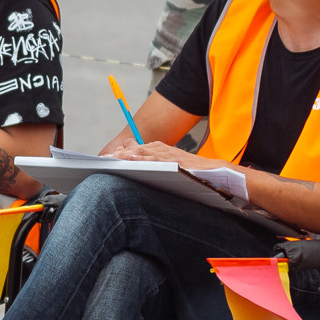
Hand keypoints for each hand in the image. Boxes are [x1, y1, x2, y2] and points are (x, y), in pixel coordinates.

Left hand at [110, 141, 225, 171]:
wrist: (214, 171)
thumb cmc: (191, 170)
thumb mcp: (170, 165)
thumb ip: (155, 164)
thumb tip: (138, 167)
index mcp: (160, 149)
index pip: (136, 148)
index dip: (121, 153)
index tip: (107, 158)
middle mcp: (162, 149)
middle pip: (136, 149)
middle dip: (120, 154)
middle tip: (105, 159)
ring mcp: (168, 155)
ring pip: (143, 153)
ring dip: (127, 156)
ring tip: (113, 159)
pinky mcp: (174, 162)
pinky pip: (156, 160)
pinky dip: (143, 159)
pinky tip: (133, 160)